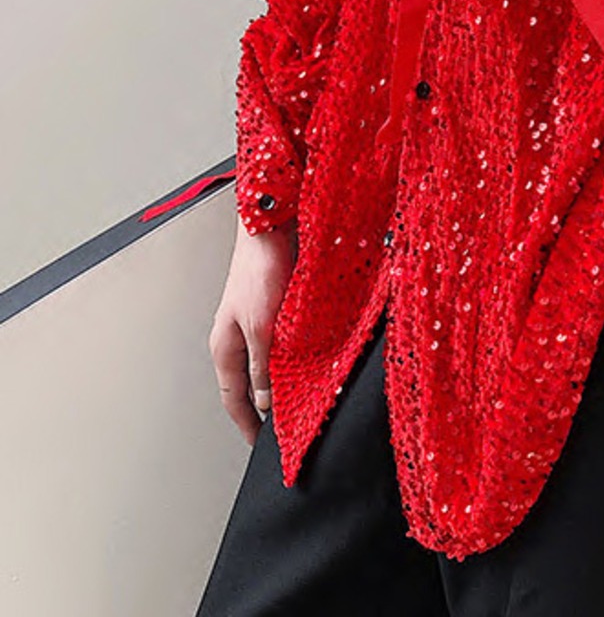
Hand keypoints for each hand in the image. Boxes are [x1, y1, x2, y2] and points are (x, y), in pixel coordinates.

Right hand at [208, 217, 296, 444]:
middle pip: (249, 384)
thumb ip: (262, 365)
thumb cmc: (260, 269)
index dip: (246, 424)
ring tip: (301, 398)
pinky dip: (292, 358)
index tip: (260, 444)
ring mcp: (256, 323)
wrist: (272, 227)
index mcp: (225, 346)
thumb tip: (264, 401)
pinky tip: (310, 361)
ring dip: (281, 381)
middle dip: (264, 407)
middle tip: (286, 426)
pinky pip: (282, 344)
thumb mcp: (261, 326)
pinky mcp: (275, 309)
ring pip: (268, 364)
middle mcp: (238, 337)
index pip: (233, 397)